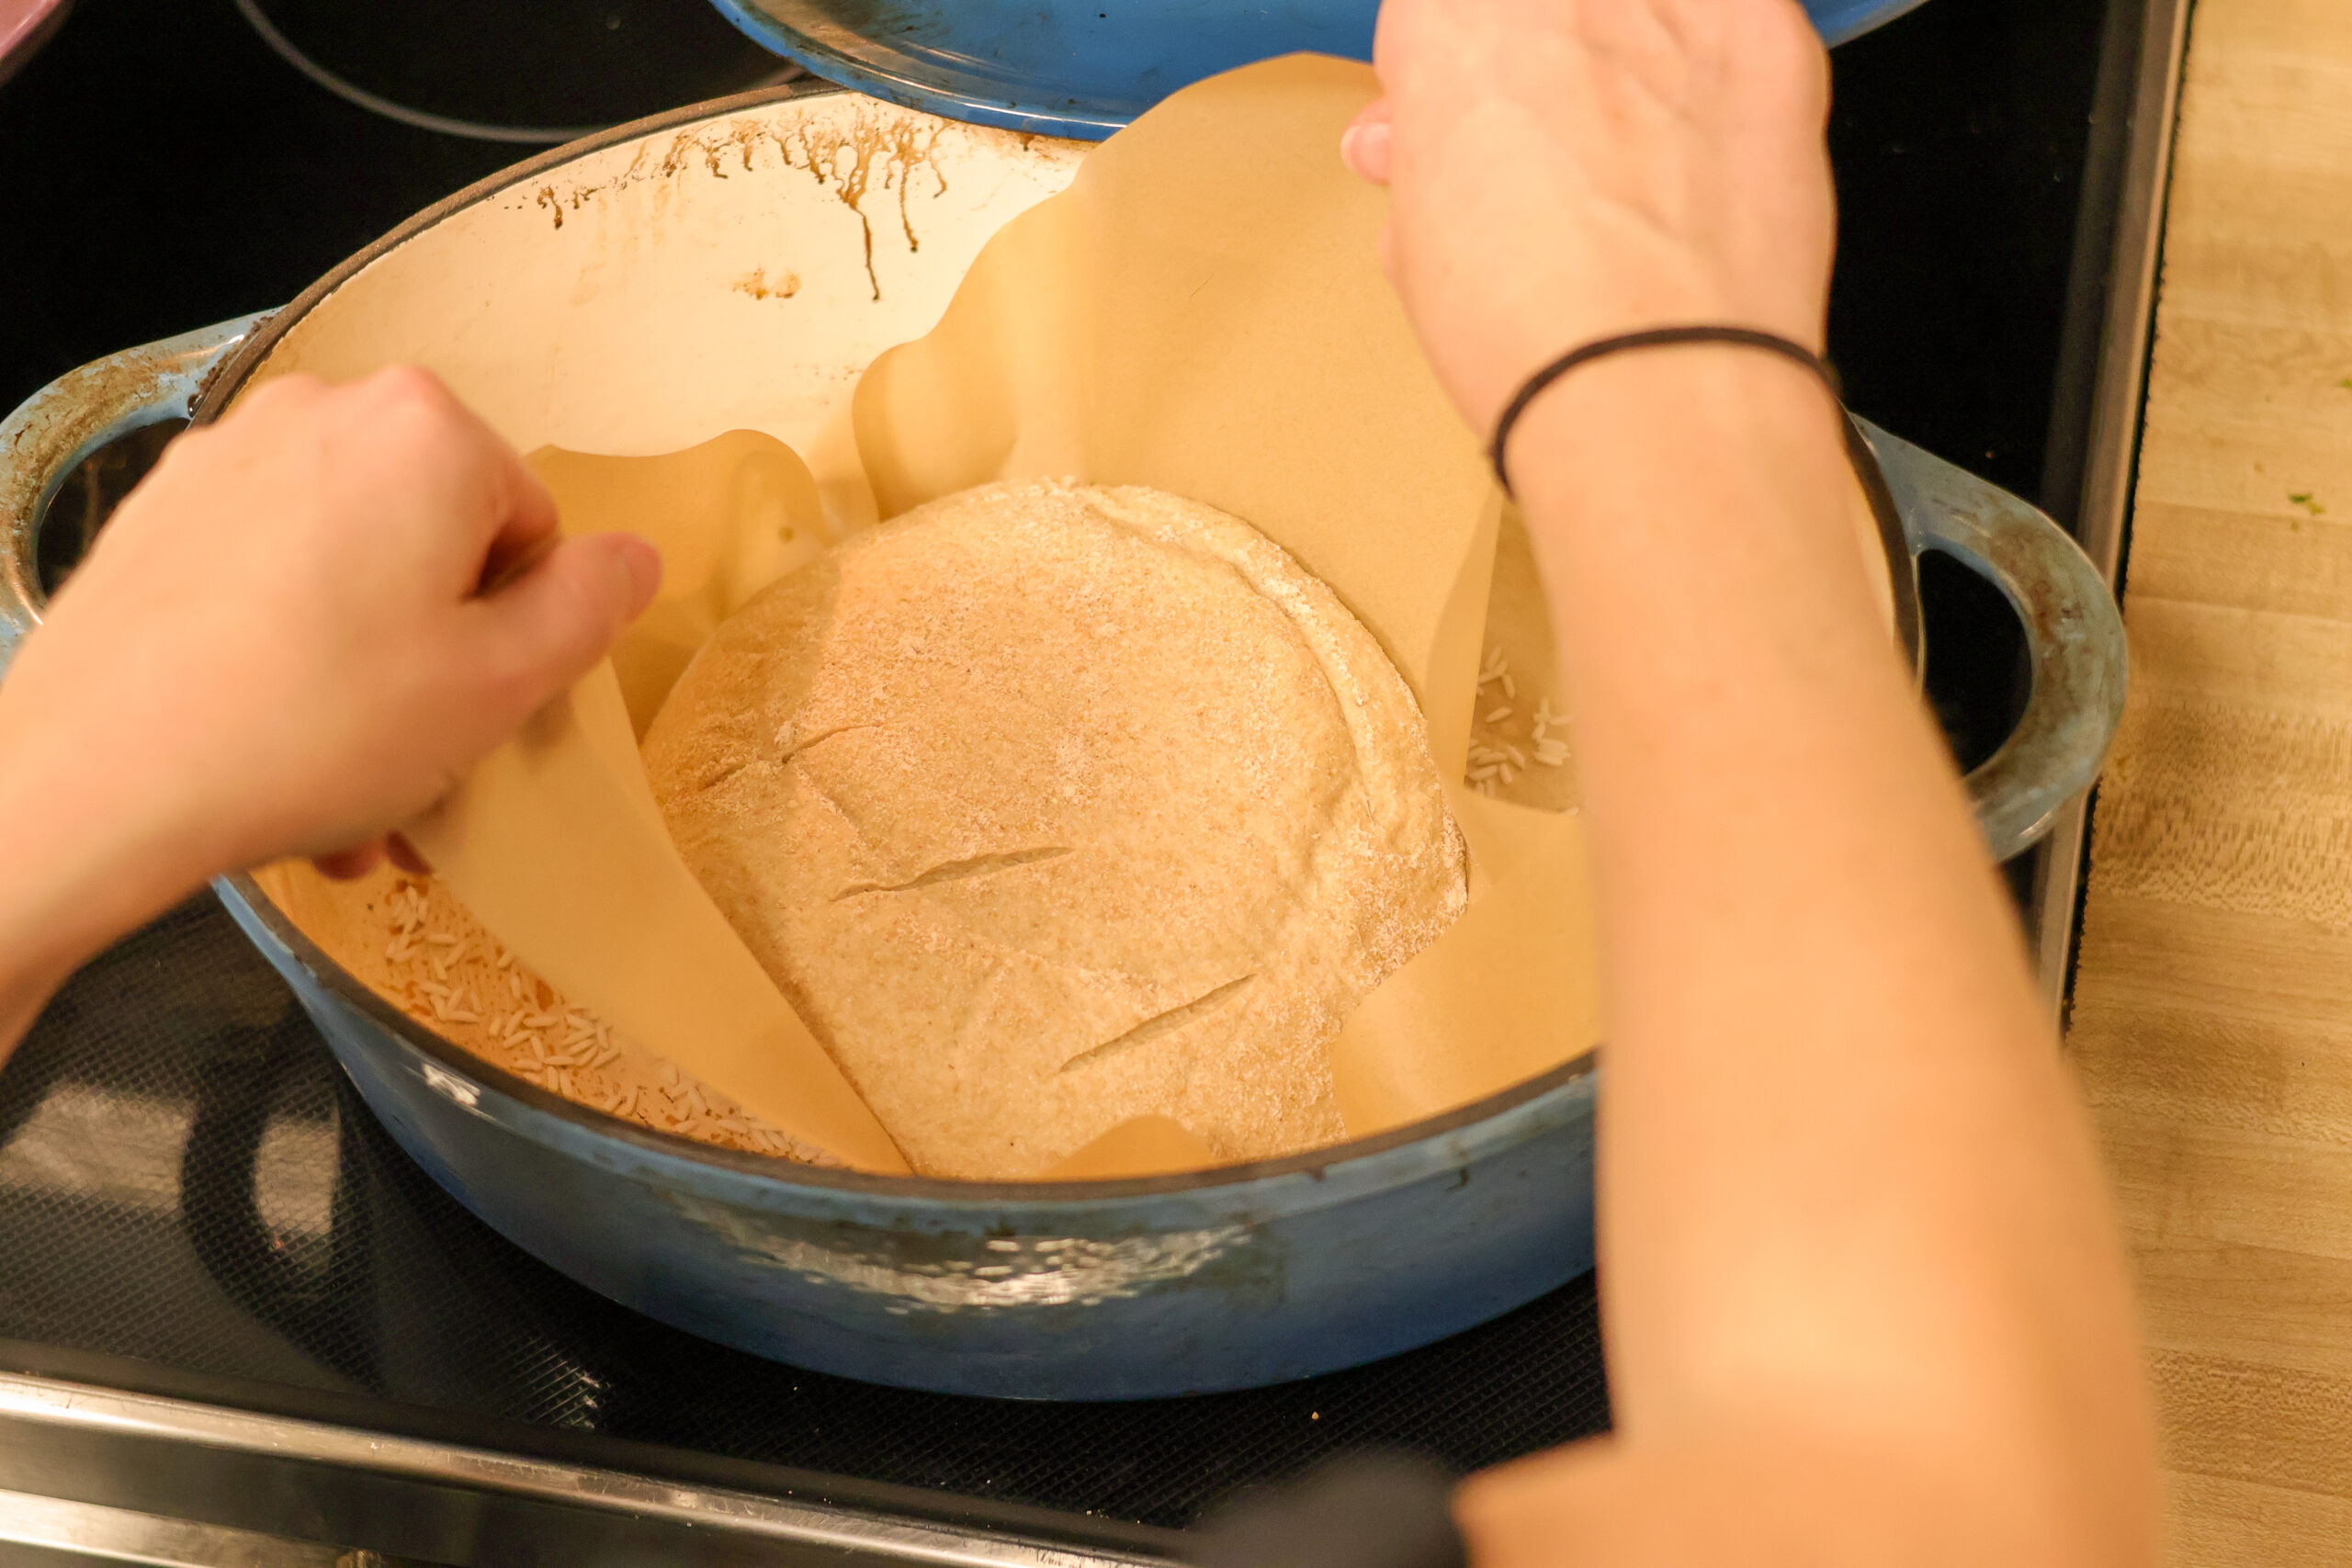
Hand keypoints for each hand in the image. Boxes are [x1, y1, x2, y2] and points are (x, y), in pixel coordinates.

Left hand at [0, 366, 659, 886]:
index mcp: (427, 430)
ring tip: (345, 790)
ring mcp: (229, 459)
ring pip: (349, 571)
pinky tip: (275, 753)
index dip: (522, 633)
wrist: (93, 779)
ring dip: (369, 677)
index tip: (483, 709)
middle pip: (434, 545)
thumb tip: (634, 558)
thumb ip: (589, 608)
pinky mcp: (159, 516)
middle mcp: (325, 412)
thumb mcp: (501, 684)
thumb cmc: (313, 726)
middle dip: (440, 660)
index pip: (531, 529)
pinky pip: (268, 581)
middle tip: (422, 766)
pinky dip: (288, 657)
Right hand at [1342, 0, 1836, 435]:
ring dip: (1630, 72)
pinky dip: (1720, 80)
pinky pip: (1737, 27)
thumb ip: (1423, 166)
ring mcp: (1675, 4)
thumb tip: (1428, 151)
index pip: (1436, 22)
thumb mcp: (1418, 248)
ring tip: (1632, 176)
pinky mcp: (1767, 35)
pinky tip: (1704, 162)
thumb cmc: (1534, 328)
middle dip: (1538, 72)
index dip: (1447, 88)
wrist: (1655, 380)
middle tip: (1542, 160)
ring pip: (1641, 19)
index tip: (1458, 135)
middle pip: (1543, 15)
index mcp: (1454, 21)